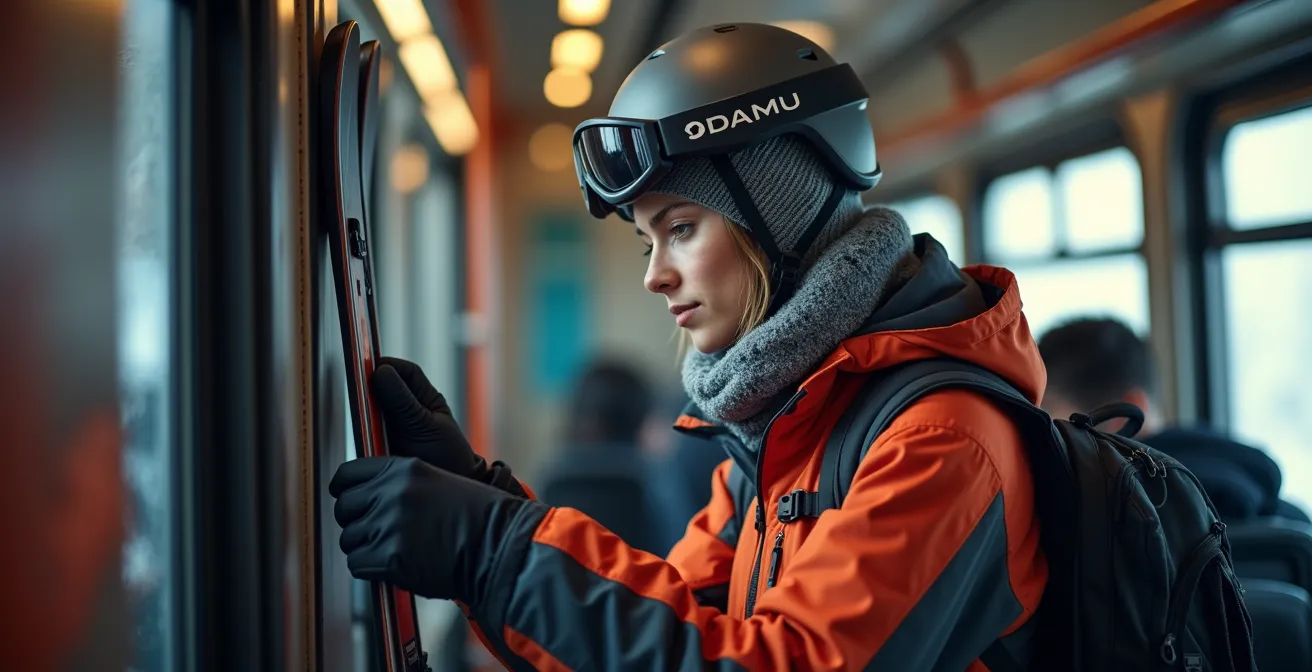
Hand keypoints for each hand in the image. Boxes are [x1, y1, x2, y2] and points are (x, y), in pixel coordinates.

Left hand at [329, 456, 543, 602]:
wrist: (496, 545)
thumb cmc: (476, 517)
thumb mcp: (437, 481)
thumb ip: (401, 483)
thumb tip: (368, 494)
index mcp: (403, 469)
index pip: (347, 475)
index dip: (343, 490)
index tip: (346, 498)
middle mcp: (392, 494)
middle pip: (344, 508)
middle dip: (355, 521)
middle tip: (376, 531)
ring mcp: (389, 525)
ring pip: (350, 538)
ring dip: (364, 547)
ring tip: (391, 549)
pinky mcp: (389, 557)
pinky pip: (357, 564)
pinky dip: (370, 568)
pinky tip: (392, 565)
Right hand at [372, 357, 524, 496]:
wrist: (445, 497)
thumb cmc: (447, 458)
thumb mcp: (425, 427)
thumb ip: (403, 402)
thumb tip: (380, 372)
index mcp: (425, 398)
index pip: (404, 371)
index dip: (386, 364)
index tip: (368, 366)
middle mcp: (407, 409)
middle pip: (383, 387)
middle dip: (369, 387)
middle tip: (357, 391)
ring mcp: (393, 427)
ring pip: (371, 409)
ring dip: (363, 410)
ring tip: (359, 414)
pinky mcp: (380, 446)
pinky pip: (365, 432)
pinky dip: (361, 430)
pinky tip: (359, 433)